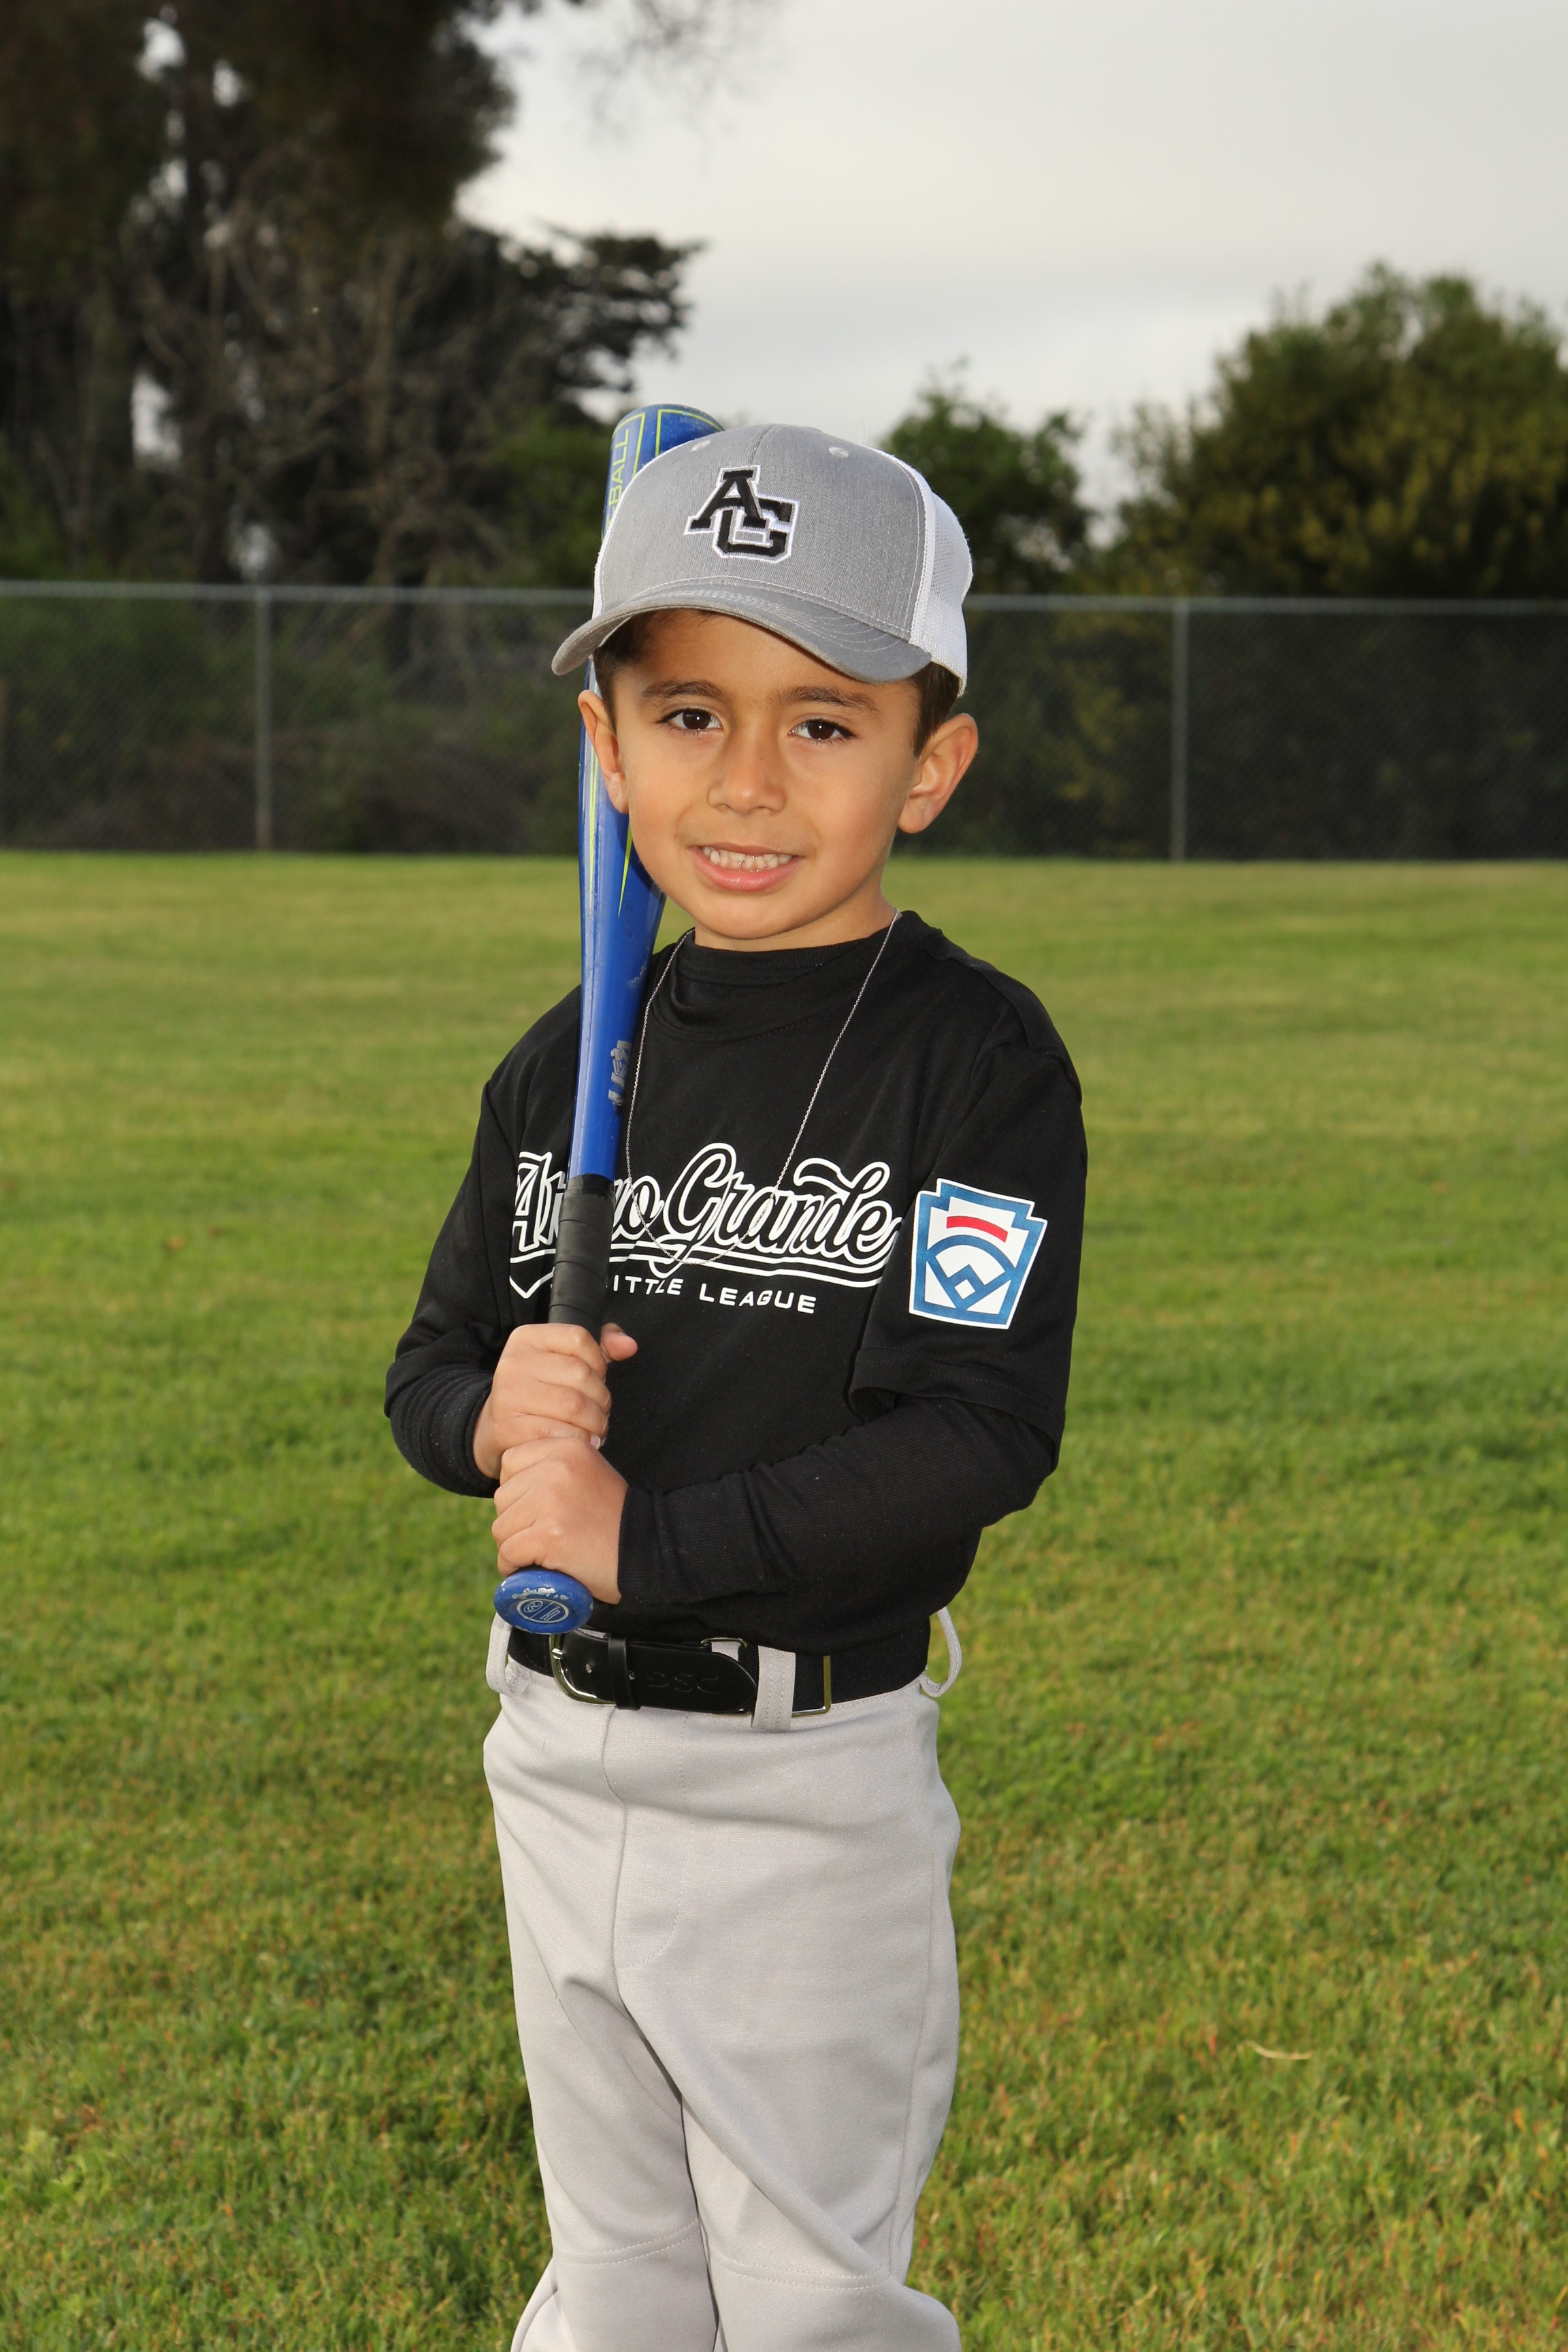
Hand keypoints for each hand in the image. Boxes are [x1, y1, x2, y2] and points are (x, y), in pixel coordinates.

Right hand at [473, 1321, 636, 1482]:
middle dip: (601, 1399)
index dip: (599, 1362)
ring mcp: (508, 1395)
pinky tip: (582, 1442)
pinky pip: (560, 1433)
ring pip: (575, 1406)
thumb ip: (601, 1348)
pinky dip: (580, 1440)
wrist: (496, 1429)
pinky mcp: (508, 1427)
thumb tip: (629, 1346)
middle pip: (581, 1374)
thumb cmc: (541, 1392)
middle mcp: (513, 1362)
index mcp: (527, 1338)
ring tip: (595, 1429)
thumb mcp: (565, 1361)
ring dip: (596, 1423)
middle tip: (600, 1413)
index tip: (596, 1379)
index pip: (579, 1338)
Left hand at [492, 1435, 626, 1603]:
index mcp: (566, 1447)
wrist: (646, 1550)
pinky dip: (514, 1567)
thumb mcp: (587, 1473)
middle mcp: (556, 1467)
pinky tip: (533, 1569)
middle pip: (503, 1497)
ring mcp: (550, 1500)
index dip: (519, 1491)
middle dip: (515, 1521)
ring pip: (501, 1527)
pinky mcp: (547, 1535)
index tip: (539, 1510)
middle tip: (544, 1535)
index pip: (511, 1463)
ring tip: (543, 1552)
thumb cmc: (614, 1519)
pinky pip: (509, 1553)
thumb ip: (554, 1468)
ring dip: (515, 1546)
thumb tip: (512, 1483)